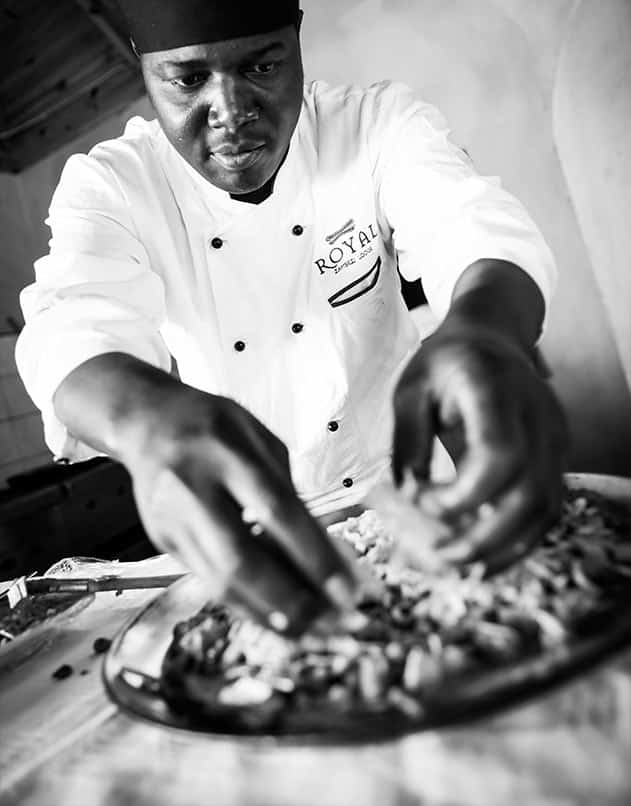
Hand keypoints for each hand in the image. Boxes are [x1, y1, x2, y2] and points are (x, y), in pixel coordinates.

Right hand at [123, 386, 356, 634]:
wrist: (148, 422)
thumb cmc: (214, 425)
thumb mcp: (261, 440)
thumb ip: (288, 492)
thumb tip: (323, 552)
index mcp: (226, 451)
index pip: (276, 512)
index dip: (313, 556)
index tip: (347, 591)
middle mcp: (193, 488)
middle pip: (241, 559)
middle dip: (289, 601)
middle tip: (330, 625)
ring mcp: (172, 519)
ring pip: (220, 582)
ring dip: (268, 614)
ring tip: (310, 632)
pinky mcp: (163, 541)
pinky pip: (208, 583)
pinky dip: (245, 604)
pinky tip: (274, 617)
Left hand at [392, 321, 568, 571]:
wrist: (492, 336)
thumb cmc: (445, 361)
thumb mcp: (410, 389)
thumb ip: (408, 442)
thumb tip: (407, 498)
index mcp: (495, 388)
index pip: (499, 453)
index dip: (463, 493)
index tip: (422, 500)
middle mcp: (537, 414)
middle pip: (528, 493)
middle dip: (484, 537)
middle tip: (440, 557)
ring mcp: (555, 436)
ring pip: (545, 509)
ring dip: (504, 547)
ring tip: (462, 566)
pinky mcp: (557, 455)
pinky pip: (547, 508)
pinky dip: (519, 539)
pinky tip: (486, 555)